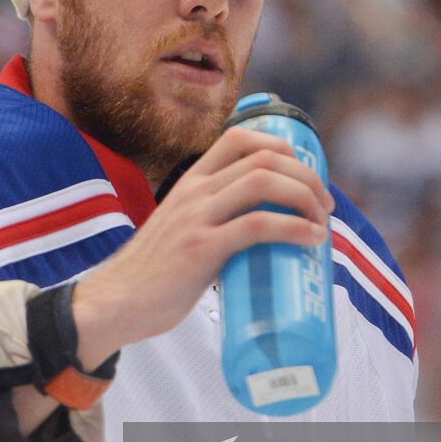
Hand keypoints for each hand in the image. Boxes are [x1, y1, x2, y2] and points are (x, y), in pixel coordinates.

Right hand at [72, 127, 332, 367]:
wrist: (115, 302)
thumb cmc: (152, 275)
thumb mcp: (180, 230)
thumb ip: (211, 225)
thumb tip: (257, 241)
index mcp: (189, 183)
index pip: (239, 139)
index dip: (281, 147)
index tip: (304, 174)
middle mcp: (194, 191)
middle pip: (263, 159)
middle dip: (306, 176)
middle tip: (324, 206)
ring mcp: (196, 217)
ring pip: (263, 183)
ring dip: (305, 197)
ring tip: (321, 222)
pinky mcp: (201, 248)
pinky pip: (256, 225)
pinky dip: (293, 228)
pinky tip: (310, 239)